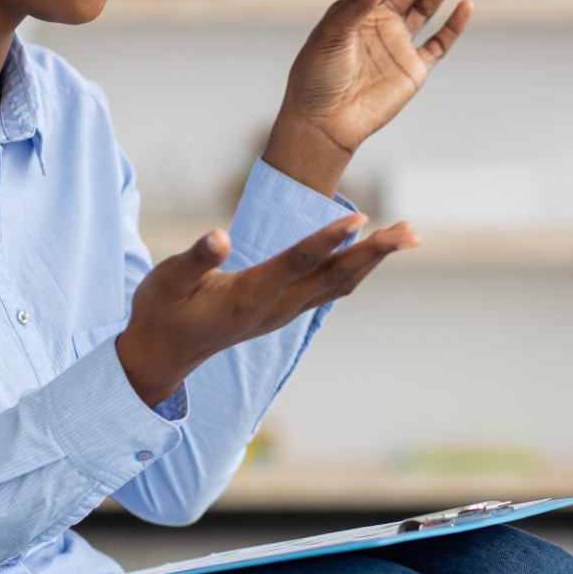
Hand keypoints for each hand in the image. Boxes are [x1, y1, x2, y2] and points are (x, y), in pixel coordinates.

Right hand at [114, 215, 419, 407]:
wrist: (164, 355)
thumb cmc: (161, 311)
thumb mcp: (166, 281)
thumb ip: (194, 258)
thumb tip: (218, 235)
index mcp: (249, 295)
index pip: (297, 262)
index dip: (328, 239)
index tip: (360, 218)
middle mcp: (275, 307)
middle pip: (335, 277)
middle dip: (376, 252)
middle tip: (411, 231)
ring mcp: (283, 313)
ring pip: (339, 284)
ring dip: (374, 260)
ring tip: (406, 235)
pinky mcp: (284, 312)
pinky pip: (330, 289)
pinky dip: (357, 269)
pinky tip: (371, 252)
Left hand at [264, 0, 470, 195]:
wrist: (324, 122)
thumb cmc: (317, 76)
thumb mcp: (333, 33)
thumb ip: (359, 1)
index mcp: (357, 11)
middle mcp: (381, 24)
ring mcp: (398, 45)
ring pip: (426, 10)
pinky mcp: (413, 69)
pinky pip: (438, 44)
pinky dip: (453, 27)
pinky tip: (465, 6)